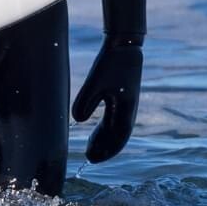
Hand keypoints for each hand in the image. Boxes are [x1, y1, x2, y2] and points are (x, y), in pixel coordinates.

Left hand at [71, 36, 142, 162]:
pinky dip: (105, 129)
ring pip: (115, 129)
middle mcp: (129, 110)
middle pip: (117, 137)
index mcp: (126, 109)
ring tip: (90, 149)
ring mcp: (126, 105)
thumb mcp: (96, 81)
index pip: (118, 138)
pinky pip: (114, 120)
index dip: (107, 151)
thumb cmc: (111, 63)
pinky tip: (95, 132)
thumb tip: (78, 121)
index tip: (92, 160)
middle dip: (104, 149)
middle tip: (89, 159)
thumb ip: (86, 100)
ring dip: (104, 140)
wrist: (124, 46)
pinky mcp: (121, 98)